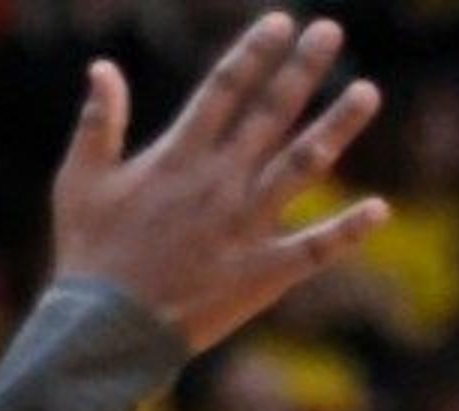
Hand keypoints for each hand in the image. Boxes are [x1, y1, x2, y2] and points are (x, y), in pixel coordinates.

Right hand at [50, 15, 387, 353]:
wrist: (106, 333)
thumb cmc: (90, 256)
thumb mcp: (79, 180)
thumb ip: (97, 123)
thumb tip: (102, 67)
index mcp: (179, 155)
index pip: (225, 87)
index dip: (255, 52)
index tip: (281, 22)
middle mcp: (220, 181)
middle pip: (271, 112)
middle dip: (302, 69)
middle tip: (330, 31)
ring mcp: (245, 226)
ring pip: (302, 166)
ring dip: (337, 127)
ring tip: (369, 91)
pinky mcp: (262, 273)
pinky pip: (314, 249)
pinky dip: (348, 231)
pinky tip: (380, 209)